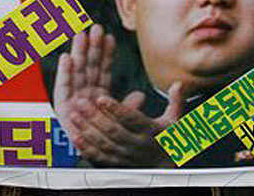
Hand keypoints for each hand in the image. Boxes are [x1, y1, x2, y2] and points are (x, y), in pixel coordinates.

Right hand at [52, 24, 183, 165]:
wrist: (94, 159)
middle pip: (89, 66)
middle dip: (92, 46)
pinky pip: (63, 88)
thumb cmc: (106, 139)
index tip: (111, 37)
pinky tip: (67, 58)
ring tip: (82, 34)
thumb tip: (142, 96)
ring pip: (76, 71)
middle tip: (96, 27)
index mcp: (98, 95)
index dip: (107, 54)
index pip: (103, 70)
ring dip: (79, 52)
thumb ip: (128, 107)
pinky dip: (64, 73)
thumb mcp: (121, 121)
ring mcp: (73, 99)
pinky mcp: (62, 107)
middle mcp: (84, 94)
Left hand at [69, 84, 184, 166]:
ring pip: (104, 144)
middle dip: (96, 117)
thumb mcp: (176, 122)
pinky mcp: (116, 164)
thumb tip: (179, 84)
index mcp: (150, 131)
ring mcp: (125, 156)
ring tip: (74, 116)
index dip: (116, 109)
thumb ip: (176, 101)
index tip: (102, 98)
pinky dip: (86, 148)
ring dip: (87, 130)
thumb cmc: (168, 141)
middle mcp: (136, 145)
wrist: (165, 170)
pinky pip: (100, 157)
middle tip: (81, 102)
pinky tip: (76, 137)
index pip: (132, 119)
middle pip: (114, 131)